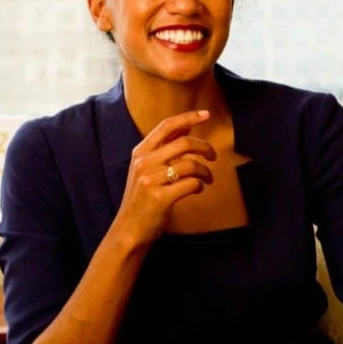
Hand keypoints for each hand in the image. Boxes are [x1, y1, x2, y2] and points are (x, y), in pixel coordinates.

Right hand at [112, 110, 215, 248]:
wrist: (128, 229)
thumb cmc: (141, 198)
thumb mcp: (145, 169)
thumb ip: (163, 149)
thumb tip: (186, 128)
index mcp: (140, 152)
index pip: (166, 126)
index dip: (188, 117)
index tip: (206, 114)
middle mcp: (144, 162)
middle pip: (184, 143)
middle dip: (204, 147)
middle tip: (213, 155)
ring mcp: (151, 180)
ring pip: (191, 164)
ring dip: (205, 171)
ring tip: (207, 179)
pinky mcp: (160, 198)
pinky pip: (191, 184)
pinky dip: (199, 186)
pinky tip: (197, 189)